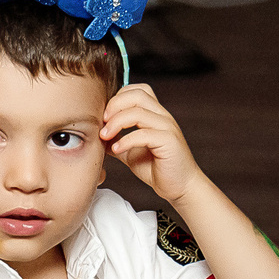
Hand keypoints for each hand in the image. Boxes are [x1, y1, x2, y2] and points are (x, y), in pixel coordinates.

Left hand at [99, 83, 203, 204]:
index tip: (104, 116)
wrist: (180, 187)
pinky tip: (116, 150)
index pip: (137, 90)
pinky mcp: (169, 142)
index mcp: (155, 114)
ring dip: (116, 122)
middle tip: (102, 122)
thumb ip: (117, 139)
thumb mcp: (130, 151)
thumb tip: (98, 134)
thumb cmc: (157, 168)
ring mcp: (167, 127)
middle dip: (115, 105)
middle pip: (137, 95)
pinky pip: (143, 134)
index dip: (117, 98)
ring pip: (138, 112)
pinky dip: (125, 140)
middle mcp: (163, 116)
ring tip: (105, 136)